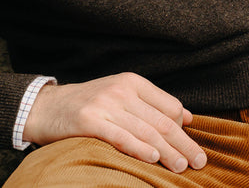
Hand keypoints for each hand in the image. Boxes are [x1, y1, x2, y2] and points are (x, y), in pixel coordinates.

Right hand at [23, 72, 206, 172]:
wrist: (49, 107)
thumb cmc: (90, 104)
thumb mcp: (121, 95)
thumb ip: (152, 104)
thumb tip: (186, 117)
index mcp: (132, 82)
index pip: (169, 104)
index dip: (183, 127)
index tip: (191, 145)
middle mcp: (121, 90)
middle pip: (161, 120)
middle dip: (183, 143)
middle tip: (199, 162)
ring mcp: (105, 104)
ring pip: (146, 131)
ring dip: (168, 152)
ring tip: (182, 167)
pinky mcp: (90, 120)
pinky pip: (121, 137)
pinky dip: (139, 148)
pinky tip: (153, 158)